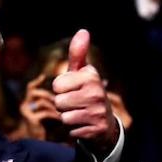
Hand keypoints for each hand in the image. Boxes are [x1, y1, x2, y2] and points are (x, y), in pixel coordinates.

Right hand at [18, 73, 61, 140]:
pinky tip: (59, 119)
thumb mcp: (49, 111)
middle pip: (35, 92)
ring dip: (53, 106)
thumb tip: (63, 92)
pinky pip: (44, 112)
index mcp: (28, 102)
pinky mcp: (31, 120)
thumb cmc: (46, 127)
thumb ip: (52, 102)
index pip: (30, 87)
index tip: (44, 77)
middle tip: (59, 100)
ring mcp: (26, 112)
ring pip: (41, 102)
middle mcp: (24, 105)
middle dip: (49, 95)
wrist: (38, 143)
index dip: (37, 81)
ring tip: (61, 111)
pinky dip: (54, 115)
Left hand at [52, 30, 119, 150]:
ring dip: (68, 117)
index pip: (57, 85)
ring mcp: (98, 111)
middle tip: (76, 104)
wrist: (104, 121)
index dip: (60, 89)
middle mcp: (96, 92)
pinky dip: (74, 129)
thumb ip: (77, 54)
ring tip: (80, 113)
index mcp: (90, 75)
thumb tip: (83, 31)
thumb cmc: (86, 92)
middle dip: (63, 105)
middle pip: (59, 102)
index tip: (73, 89)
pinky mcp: (97, 129)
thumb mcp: (81, 73)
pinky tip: (84, 124)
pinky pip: (71, 130)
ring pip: (64, 117)